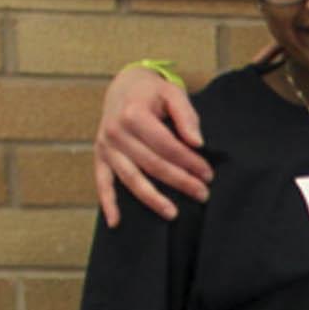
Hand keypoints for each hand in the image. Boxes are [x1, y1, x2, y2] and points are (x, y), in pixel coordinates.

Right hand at [94, 67, 209, 225]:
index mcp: (133, 114)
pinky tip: (116, 222)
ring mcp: (106, 146)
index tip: (208, 174)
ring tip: (173, 213)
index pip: (166, 145)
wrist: (124, 87)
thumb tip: (197, 143)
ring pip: (131, 178)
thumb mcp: (173, 93)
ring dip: (152, 198)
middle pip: (152, 164)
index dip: (189, 161)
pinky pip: (102, 182)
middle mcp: (115, 132)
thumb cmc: (153, 93)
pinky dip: (108, 203)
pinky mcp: (100, 156)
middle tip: (203, 194)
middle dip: (180, 181)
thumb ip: (186, 116)